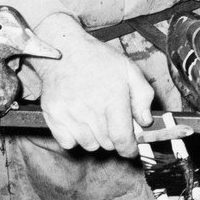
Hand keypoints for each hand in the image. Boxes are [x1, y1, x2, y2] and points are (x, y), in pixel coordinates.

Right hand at [28, 13, 153, 156]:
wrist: (64, 50)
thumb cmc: (98, 59)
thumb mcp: (129, 69)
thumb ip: (143, 96)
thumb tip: (146, 121)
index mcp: (112, 98)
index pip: (121, 139)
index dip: (129, 148)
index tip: (131, 148)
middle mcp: (90, 110)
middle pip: (107, 144)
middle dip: (114, 137)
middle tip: (112, 121)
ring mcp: (70, 115)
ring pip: (89, 145)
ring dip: (96, 137)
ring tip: (95, 117)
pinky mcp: (54, 117)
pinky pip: (68, 142)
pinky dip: (76, 137)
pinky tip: (79, 120)